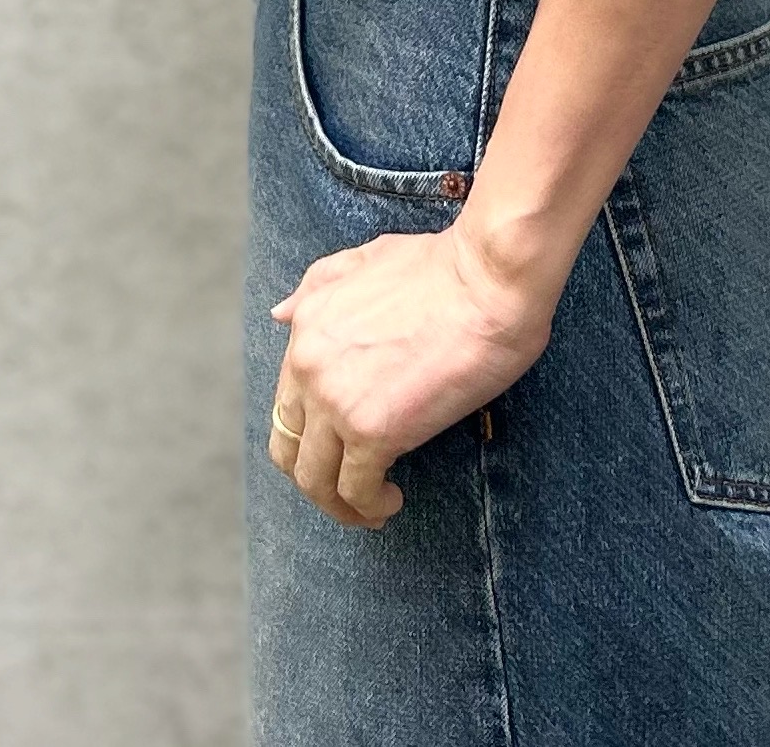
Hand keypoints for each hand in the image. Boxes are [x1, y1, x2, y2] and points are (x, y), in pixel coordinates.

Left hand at [265, 221, 556, 529]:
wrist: (489, 278)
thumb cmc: (445, 267)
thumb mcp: (366, 259)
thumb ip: (317, 285)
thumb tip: (280, 314)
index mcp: (306, 329)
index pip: (286, 404)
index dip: (309, 436)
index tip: (341, 449)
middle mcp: (309, 368)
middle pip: (289, 449)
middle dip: (315, 479)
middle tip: (349, 492)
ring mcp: (337, 402)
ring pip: (315, 480)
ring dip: (340, 505)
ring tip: (373, 509)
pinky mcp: (374, 431)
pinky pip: (357, 489)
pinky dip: (371, 506)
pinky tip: (392, 500)